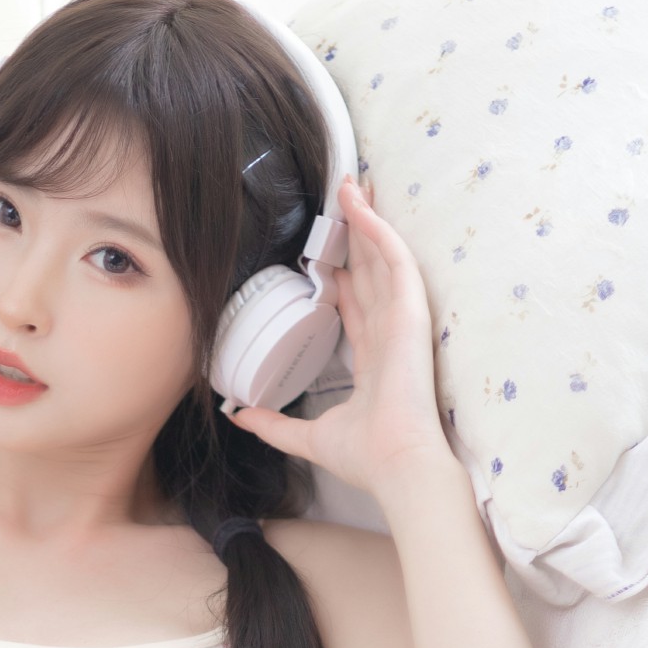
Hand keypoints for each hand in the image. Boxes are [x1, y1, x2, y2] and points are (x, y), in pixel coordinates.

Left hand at [228, 174, 452, 500]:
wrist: (394, 464)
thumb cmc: (365, 456)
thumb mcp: (307, 437)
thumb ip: (273, 424)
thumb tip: (237, 415)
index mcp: (372, 359)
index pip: (356, 305)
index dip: (342, 276)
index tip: (323, 256)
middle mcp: (388, 332)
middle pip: (370, 270)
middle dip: (356, 234)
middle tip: (340, 199)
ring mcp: (402, 320)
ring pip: (382, 255)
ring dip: (367, 218)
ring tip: (349, 184)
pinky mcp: (410, 312)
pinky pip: (394, 259)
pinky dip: (378, 229)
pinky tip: (360, 203)